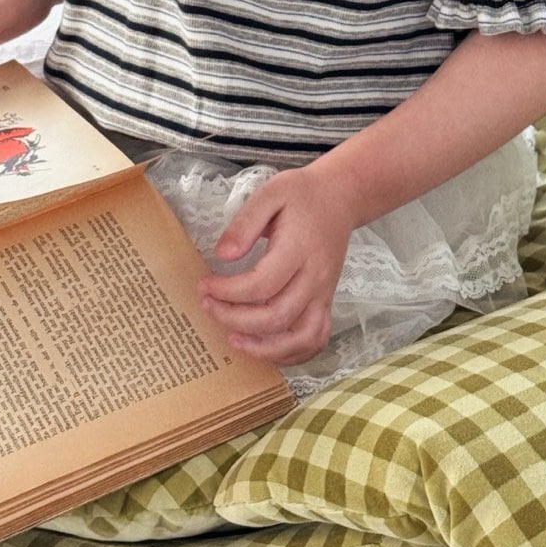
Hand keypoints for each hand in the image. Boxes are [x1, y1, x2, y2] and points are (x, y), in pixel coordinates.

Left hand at [198, 164, 355, 364]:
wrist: (341, 197)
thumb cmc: (302, 194)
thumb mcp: (271, 193)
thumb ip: (245, 223)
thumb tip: (222, 255)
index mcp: (299, 248)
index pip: (261, 284)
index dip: (227, 292)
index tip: (204, 283)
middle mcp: (315, 277)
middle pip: (277, 316)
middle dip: (235, 319)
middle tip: (209, 305)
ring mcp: (324, 293)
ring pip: (300, 337)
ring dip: (264, 347)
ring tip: (233, 338)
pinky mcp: (326, 301)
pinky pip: (315, 339)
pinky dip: (291, 353)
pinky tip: (264, 346)